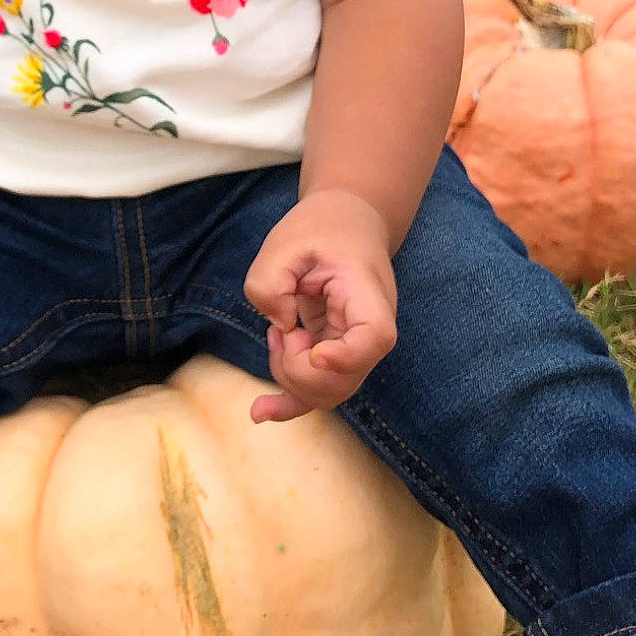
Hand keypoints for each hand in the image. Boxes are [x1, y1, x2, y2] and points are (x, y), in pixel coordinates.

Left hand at [243, 189, 396, 422]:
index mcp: (365, 293)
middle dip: (298, 369)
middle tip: (281, 329)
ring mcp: (356, 347)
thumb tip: (280, 324)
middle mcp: (369, 328)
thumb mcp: (283, 243)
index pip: (375, 338)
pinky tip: (260, 411)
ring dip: (290, 377)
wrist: (345, 224)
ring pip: (330, 392)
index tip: (313, 352)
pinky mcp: (337, 355)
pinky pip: (320, 391)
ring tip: (278, 334)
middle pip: (345, 379)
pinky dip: (290, 403)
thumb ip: (270, 281)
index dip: (346, 357)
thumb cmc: (319, 229)